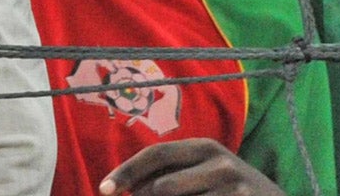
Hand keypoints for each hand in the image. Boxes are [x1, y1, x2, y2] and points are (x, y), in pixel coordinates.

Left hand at [101, 140, 286, 195]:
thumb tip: (127, 187)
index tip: (104, 190)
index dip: (126, 171)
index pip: (155, 154)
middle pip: (162, 188)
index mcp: (205, 148)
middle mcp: (222, 163)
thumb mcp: (205, 173)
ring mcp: (236, 189)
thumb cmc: (232, 192)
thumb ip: (171, 175)